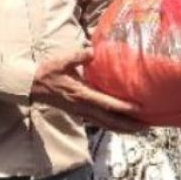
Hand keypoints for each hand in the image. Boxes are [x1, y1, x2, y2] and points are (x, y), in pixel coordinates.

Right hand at [31, 48, 145, 133]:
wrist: (32, 86)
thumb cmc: (48, 72)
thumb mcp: (62, 61)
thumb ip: (78, 56)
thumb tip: (92, 49)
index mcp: (81, 94)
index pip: (106, 103)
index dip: (123, 107)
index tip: (139, 109)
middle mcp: (83, 107)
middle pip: (110, 121)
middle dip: (129, 125)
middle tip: (148, 126)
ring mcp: (82, 113)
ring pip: (107, 125)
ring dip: (124, 129)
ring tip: (141, 130)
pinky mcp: (81, 114)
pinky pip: (101, 123)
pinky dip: (114, 127)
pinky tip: (124, 127)